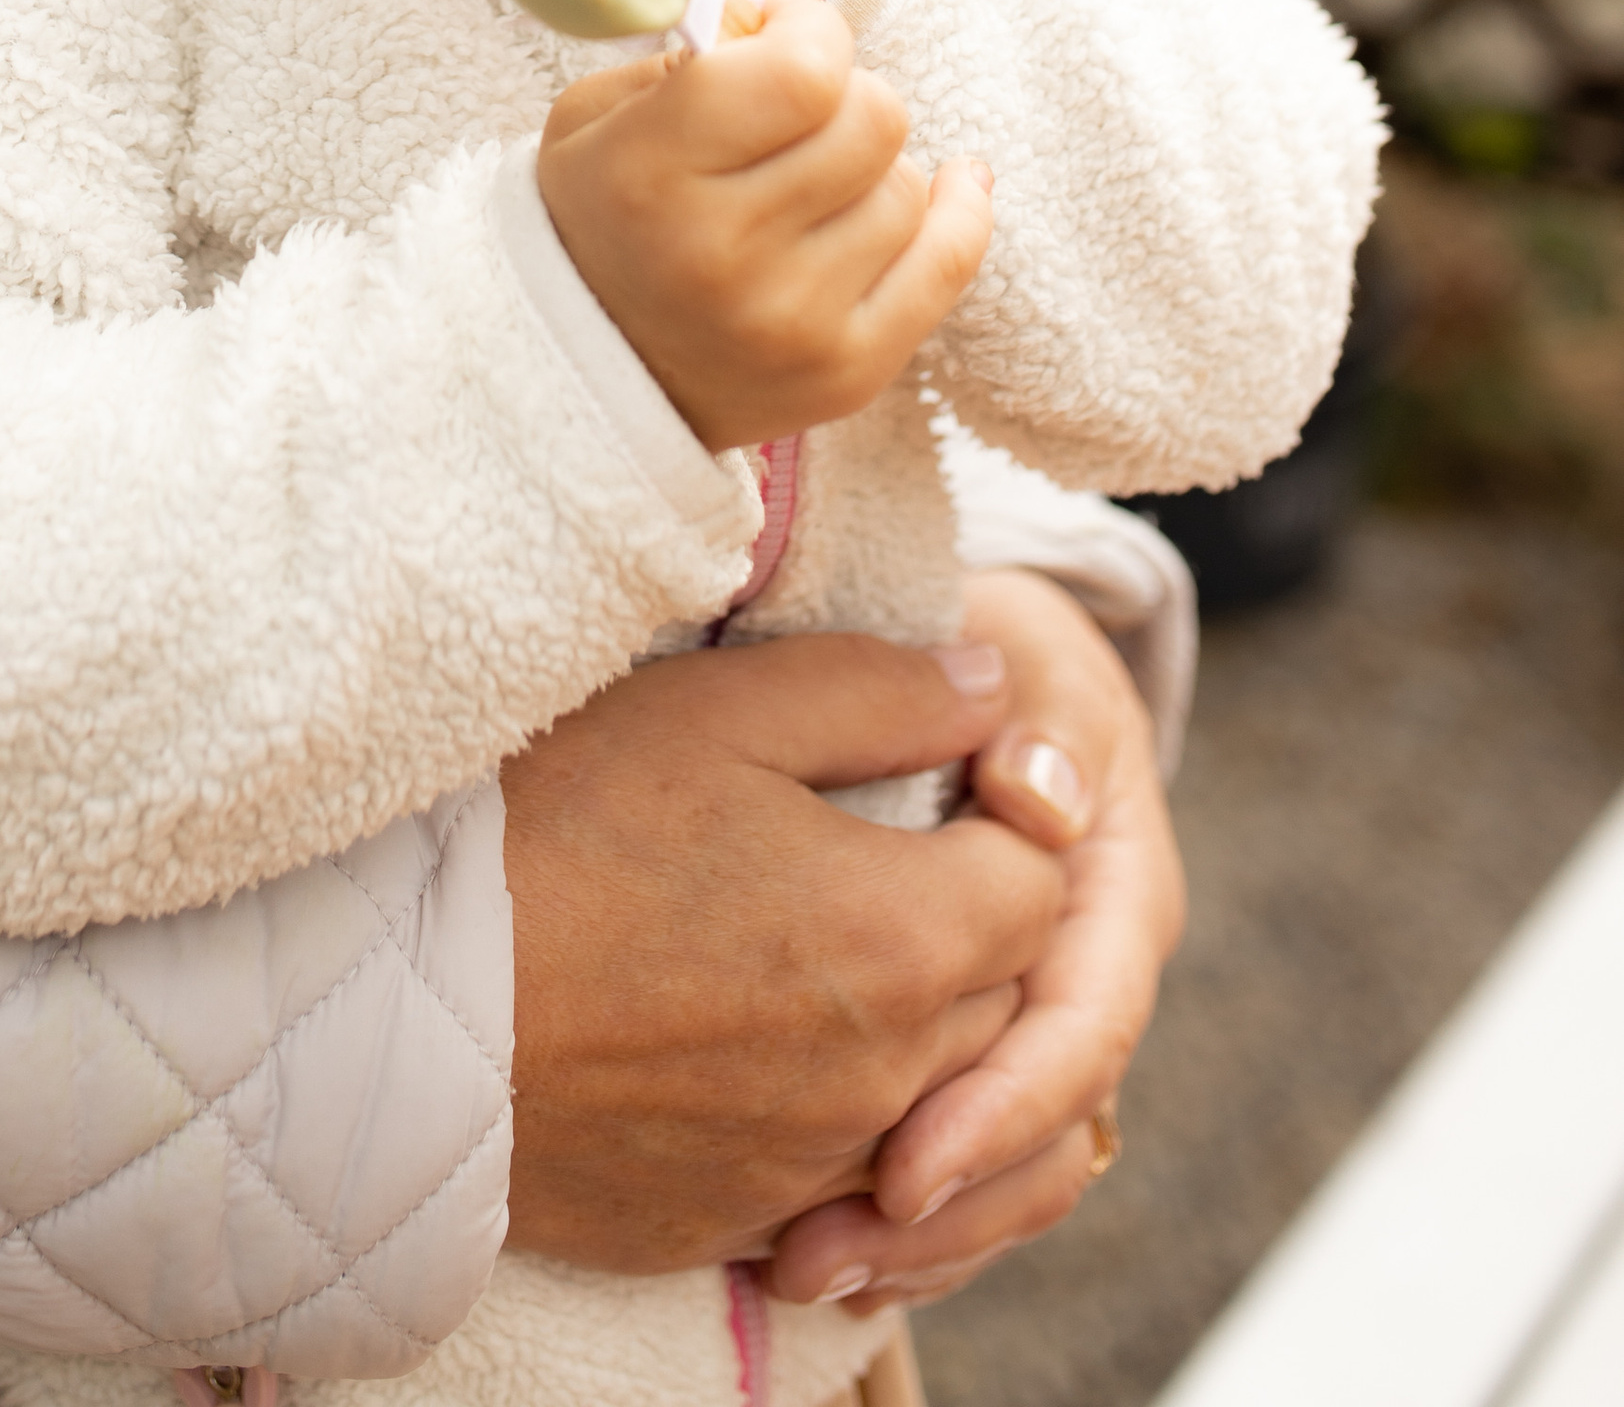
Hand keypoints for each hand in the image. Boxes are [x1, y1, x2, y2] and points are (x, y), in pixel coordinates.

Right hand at [503, 631, 1065, 1266]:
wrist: (404, 1009)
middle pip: (1008, 999)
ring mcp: (812, 1168)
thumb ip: (882, 690)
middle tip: (882, 852)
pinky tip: (765, 1056)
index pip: (1042, 883)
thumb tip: (995, 684)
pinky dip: (839, 1126)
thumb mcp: (721, 712)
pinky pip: (846, 1187)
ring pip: (940, 1105)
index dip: (1001, 819)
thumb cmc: (556, 830)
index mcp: (903, 939)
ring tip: (829, 954)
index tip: (932, 782)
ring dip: (919, 1033)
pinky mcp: (734, 1224)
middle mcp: (885, 1077)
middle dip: (974, 922)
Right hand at [535, 1, 993, 447]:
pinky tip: (952, 185)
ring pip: (907, 188)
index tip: (786, 33)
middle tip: (802, 110)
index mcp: (651, 172)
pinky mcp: (847, 372)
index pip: (803, 72)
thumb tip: (784, 13)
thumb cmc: (599, 217)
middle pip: (873, 121)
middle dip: (846, 94)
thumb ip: (688, 51)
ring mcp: (791, 323)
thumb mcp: (596, 116)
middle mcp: (723, 253)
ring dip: (872, 168)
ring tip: (817, 182)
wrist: (586, 375)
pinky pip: (949, 262)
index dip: (812, 30)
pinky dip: (959, 211)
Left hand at [769, 571, 1185, 1315]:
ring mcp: (1039, 1027)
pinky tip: (819, 1255)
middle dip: (945, 1211)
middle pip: (1047, 1137)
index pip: (1079, 1029)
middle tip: (817, 1253)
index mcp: (1116, 893)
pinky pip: (970, 1172)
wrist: (978, 663)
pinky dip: (907, 1229)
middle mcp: (1090, 980)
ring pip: (1014, 1179)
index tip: (902, 1166)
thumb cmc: (994, 652)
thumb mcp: (1026, 648)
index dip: (999, 1107)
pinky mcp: (983, 1053)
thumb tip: (1038, 799)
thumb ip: (1040, 713)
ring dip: (918, 1242)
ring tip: (801, 1268)